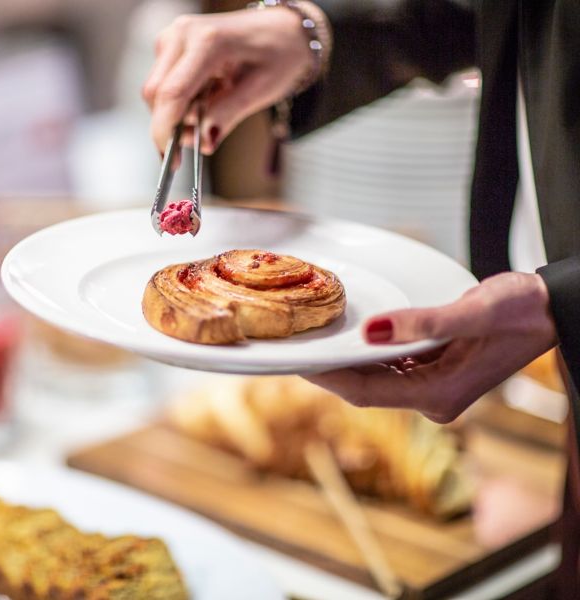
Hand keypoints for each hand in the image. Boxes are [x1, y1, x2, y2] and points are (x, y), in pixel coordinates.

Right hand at [142, 7, 323, 155]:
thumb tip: (204, 142)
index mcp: (208, 41)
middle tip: (202, 137)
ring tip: (214, 106)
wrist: (282, 28)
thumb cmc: (280, 52)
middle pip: (156, 95)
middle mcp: (183, 34)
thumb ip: (228, 114)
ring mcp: (173, 37)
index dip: (165, 132)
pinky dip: (180, 101)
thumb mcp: (262, 88)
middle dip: (172, 125)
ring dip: (178, 113)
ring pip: (156, 92)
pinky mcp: (170, 45)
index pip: (172, 93)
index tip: (172, 161)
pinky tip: (207, 95)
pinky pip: (163, 85)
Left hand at [305, 272, 556, 422]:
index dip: (328, 378)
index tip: (297, 361)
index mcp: (439, 395)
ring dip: (348, 359)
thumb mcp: (472, 311)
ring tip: (316, 337)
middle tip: (298, 345)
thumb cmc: (522, 310)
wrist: (551, 309)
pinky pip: (390, 365)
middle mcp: (433, 398)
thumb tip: (370, 330)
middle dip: (330, 369)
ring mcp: (433, 386)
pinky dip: (369, 351)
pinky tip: (353, 334)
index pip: (366, 392)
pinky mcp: (434, 371)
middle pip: (365, 387)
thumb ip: (422, 323)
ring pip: (375, 376)